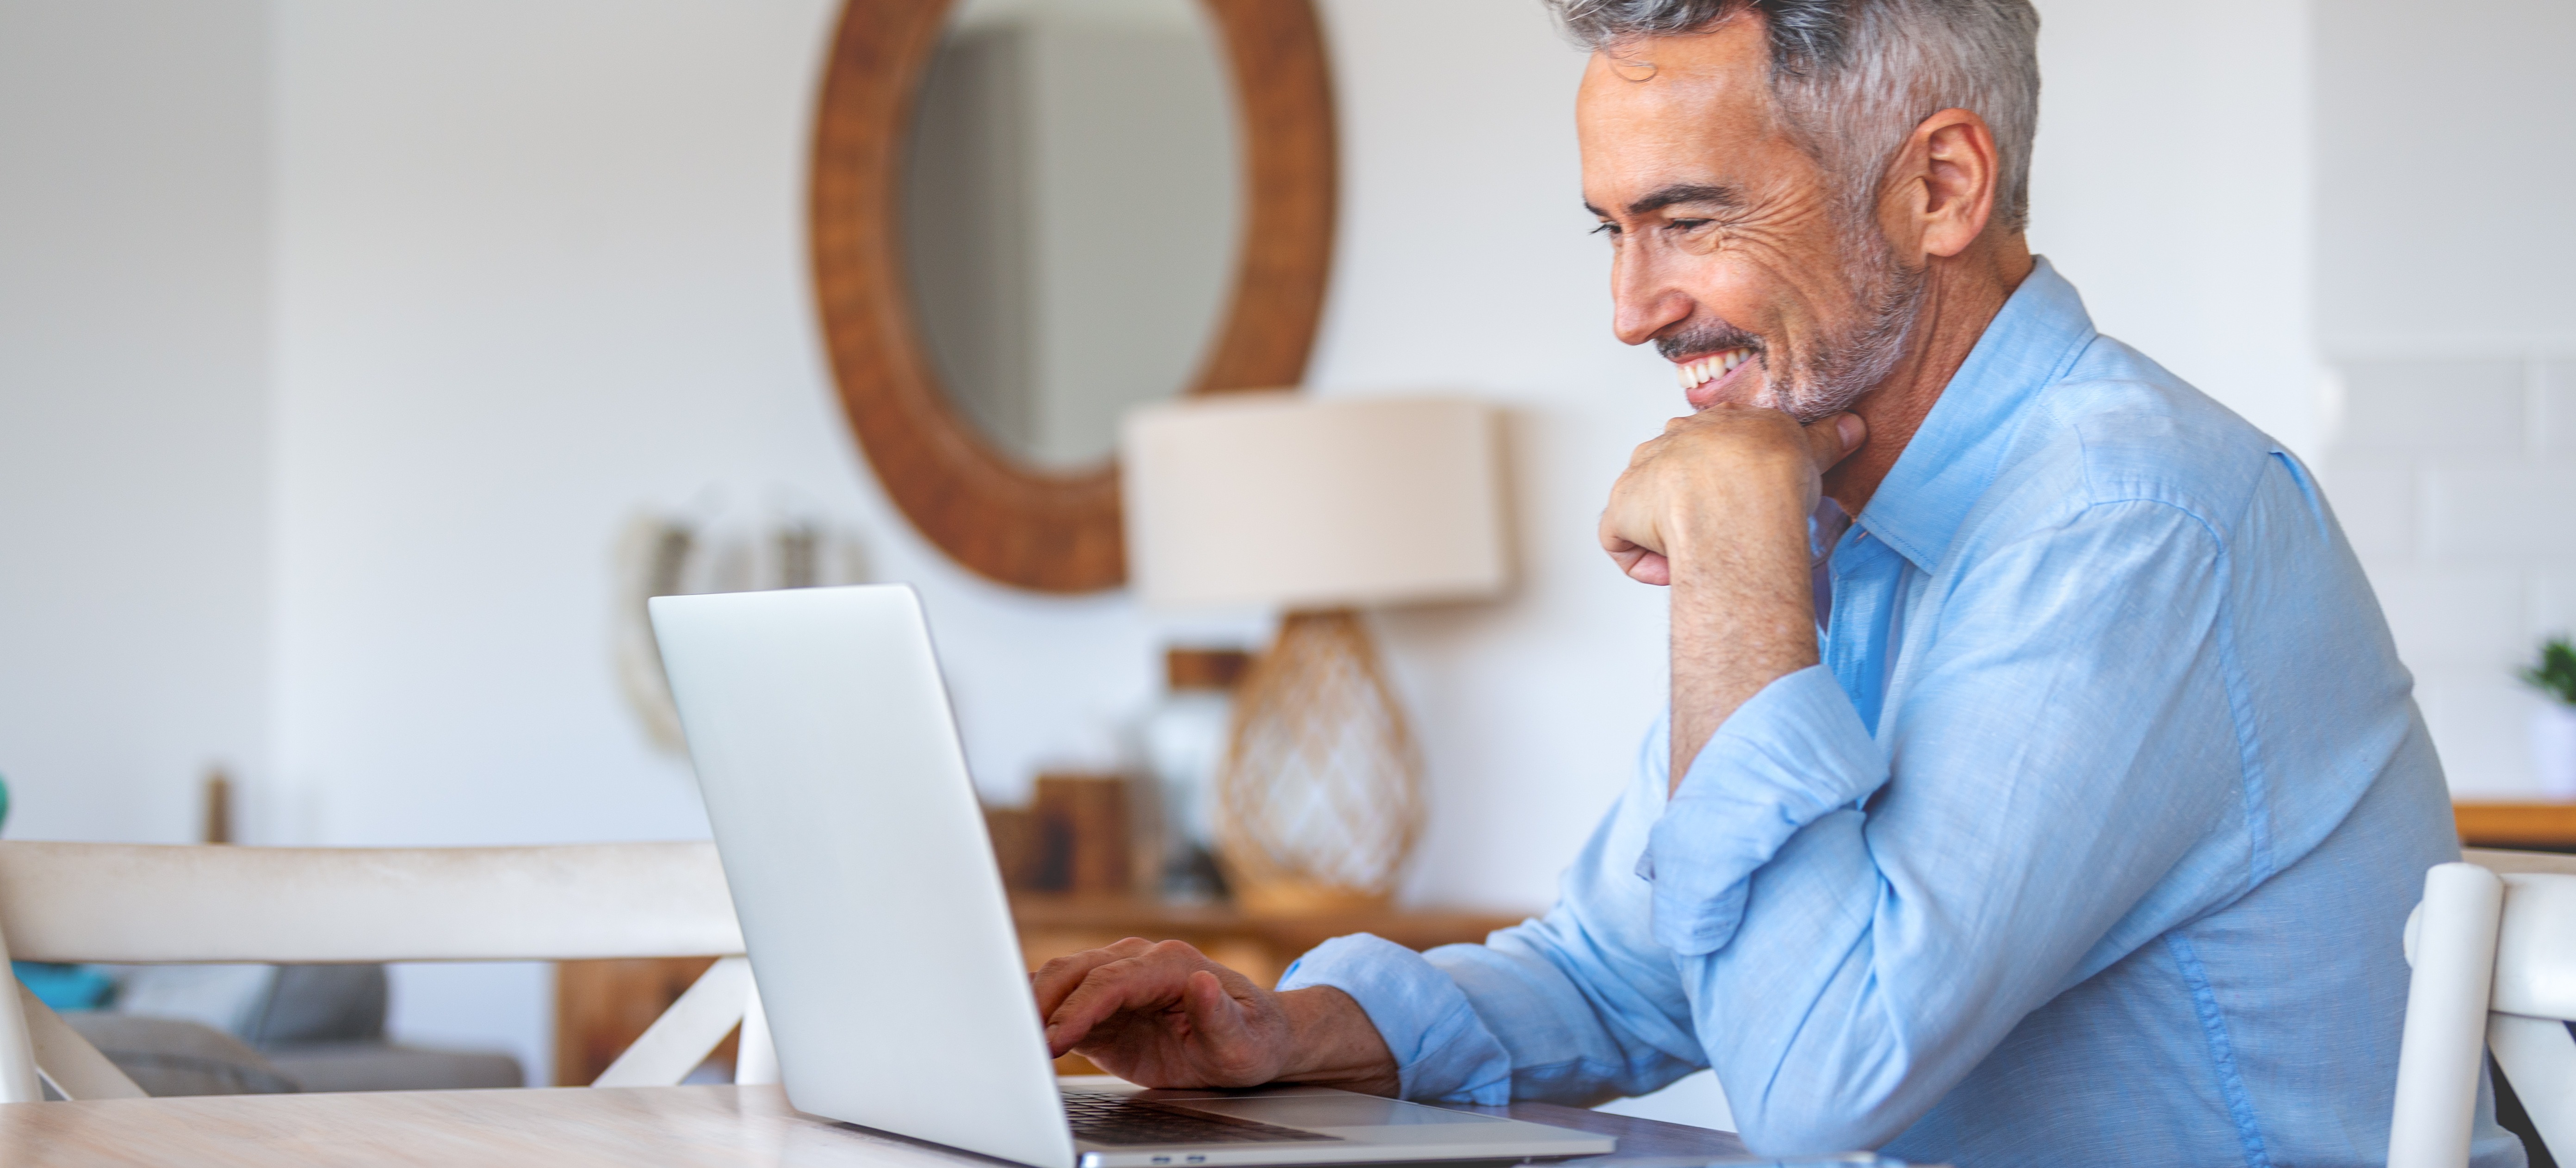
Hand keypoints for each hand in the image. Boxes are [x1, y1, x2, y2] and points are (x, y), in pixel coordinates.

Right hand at [1032, 938, 1397, 1094]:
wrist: (1254, 1037)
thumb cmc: (1253, 1037)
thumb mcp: (1246, 1040)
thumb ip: (1220, 1015)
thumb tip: (1200, 983)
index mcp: (1172, 964)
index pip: (1111, 981)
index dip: (1078, 1009)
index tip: (1054, 1039)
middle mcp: (1140, 962)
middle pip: (1075, 972)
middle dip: (1041, 1005)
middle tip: (1017, 1043)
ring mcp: (1119, 979)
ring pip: (1060, 980)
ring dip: (1031, 1007)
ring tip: (1008, 1041)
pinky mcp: (1106, 1005)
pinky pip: (1062, 1002)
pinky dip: (1037, 1016)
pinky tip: (1021, 1038)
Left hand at [1600, 407, 1864, 585]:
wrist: (1744, 499)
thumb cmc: (1774, 477)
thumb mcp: (1810, 449)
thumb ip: (1828, 439)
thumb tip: (1854, 426)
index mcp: (1710, 424)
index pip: (1707, 445)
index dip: (1723, 478)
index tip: (1742, 499)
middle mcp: (1669, 442)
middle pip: (1671, 473)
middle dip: (1692, 504)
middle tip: (1723, 531)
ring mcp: (1640, 475)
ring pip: (1643, 506)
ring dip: (1667, 533)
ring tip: (1702, 554)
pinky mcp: (1620, 510)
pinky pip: (1617, 540)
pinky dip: (1639, 560)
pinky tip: (1668, 571)